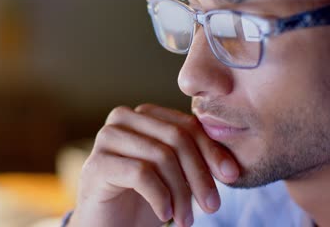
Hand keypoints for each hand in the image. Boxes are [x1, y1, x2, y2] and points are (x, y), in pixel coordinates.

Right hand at [68, 104, 239, 226]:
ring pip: (161, 156)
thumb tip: (231, 163)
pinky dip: (160, 197)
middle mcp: (123, 119)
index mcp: (144, 114)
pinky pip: (141, 174)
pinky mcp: (98, 164)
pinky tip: (165, 215)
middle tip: (212, 205)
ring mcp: (107, 138)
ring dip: (181, 193)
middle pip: (176, 137)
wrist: (109, 223)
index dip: (212, 150)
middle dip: (199, 174)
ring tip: (186, 220)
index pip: (186, 124)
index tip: (231, 176)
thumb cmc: (143, 197)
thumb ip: (194, 157)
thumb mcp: (175, 174)